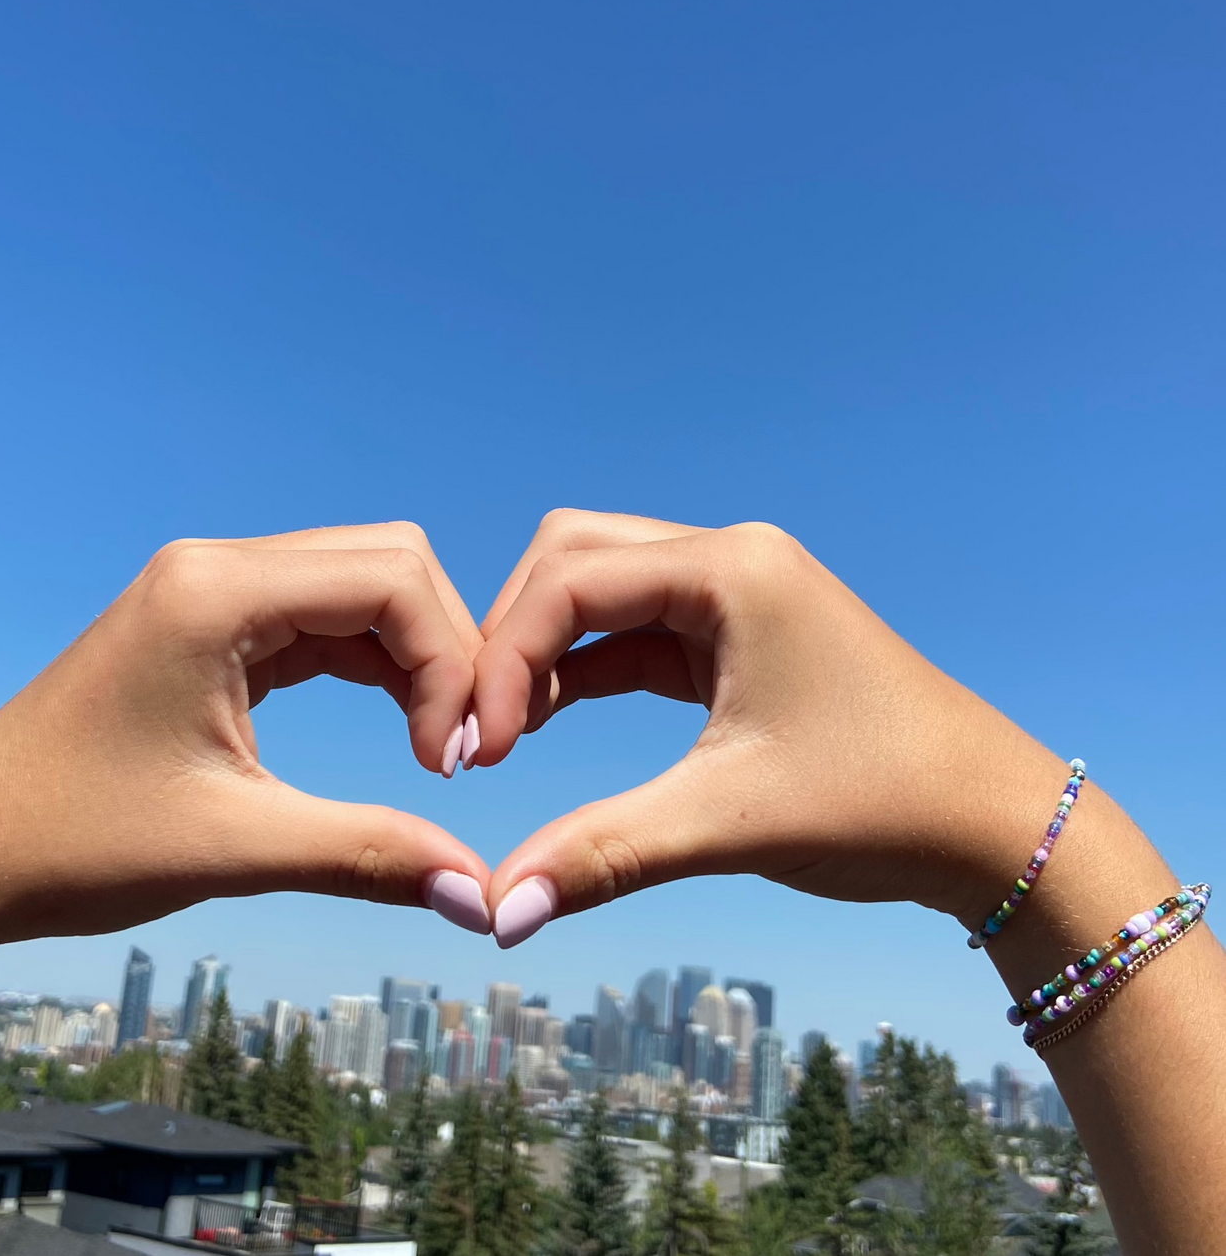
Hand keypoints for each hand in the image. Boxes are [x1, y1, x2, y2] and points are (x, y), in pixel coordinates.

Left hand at [0, 521, 495, 978]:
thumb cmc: (72, 844)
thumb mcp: (233, 848)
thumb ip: (369, 855)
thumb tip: (482, 897)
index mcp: (216, 593)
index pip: (392, 580)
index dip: (450, 665)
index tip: (455, 765)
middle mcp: (218, 567)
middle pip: (390, 564)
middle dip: (445, 652)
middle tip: (458, 754)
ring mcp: (212, 589)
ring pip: (363, 586)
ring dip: (415, 659)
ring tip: (434, 750)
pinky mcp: (212, 623)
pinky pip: (323, 619)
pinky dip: (374, 665)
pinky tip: (398, 725)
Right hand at [471, 510, 1076, 945]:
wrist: (995, 824)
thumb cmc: (884, 802)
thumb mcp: (729, 821)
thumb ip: (603, 853)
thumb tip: (498, 915)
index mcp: (731, 569)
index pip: (570, 582)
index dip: (505, 659)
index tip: (480, 752)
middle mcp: (729, 559)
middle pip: (572, 559)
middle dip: (511, 637)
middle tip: (480, 732)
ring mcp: (736, 592)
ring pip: (599, 590)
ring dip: (543, 654)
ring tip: (504, 737)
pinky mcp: (737, 635)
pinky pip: (634, 632)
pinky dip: (584, 670)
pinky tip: (547, 724)